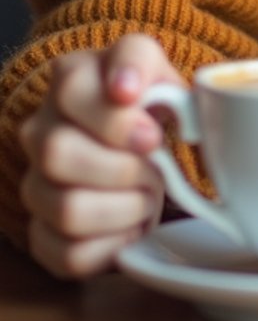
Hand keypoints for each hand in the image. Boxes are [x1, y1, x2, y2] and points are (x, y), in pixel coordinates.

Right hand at [19, 33, 186, 277]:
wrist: (143, 143)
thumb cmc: (149, 104)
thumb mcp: (157, 71)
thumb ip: (143, 66)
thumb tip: (126, 88)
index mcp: (69, 81)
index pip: (69, 91)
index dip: (115, 120)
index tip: (152, 136)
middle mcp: (41, 131)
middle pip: (58, 154)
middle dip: (123, 168)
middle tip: (156, 168)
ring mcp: (36, 185)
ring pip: (67, 209)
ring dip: (125, 208)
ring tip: (148, 195)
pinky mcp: (43, 235)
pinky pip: (70, 255)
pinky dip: (114, 246)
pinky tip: (132, 226)